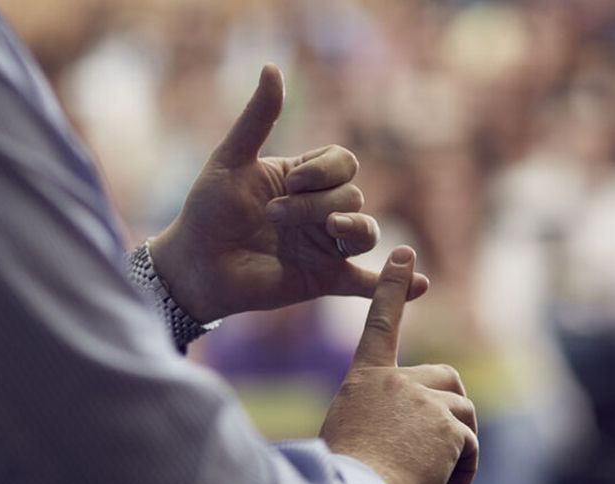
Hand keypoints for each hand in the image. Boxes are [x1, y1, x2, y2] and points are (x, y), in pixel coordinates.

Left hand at [149, 64, 428, 321]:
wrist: (194, 265)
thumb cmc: (207, 211)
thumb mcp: (230, 160)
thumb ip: (258, 119)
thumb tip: (273, 68)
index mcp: (304, 179)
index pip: (343, 163)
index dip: (325, 169)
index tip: (291, 181)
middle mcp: (320, 210)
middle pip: (352, 196)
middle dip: (318, 204)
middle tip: (274, 216)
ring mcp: (325, 246)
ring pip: (366, 232)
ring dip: (353, 227)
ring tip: (334, 228)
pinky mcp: (324, 279)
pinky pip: (366, 281)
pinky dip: (394, 284)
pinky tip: (419, 284)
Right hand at [320, 246, 477, 483]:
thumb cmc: (343, 475)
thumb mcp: (350, 433)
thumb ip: (380, 419)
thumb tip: (412, 439)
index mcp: (364, 378)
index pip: (380, 322)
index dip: (392, 287)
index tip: (403, 254)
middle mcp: (396, 381)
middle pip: (446, 378)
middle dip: (451, 409)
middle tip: (440, 445)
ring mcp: (423, 401)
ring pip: (463, 413)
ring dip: (458, 446)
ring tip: (434, 478)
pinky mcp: (448, 426)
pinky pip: (470, 447)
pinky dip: (464, 472)